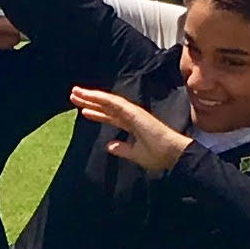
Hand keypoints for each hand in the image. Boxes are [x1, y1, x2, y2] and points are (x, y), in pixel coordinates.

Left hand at [72, 83, 191, 172]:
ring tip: (76, 92)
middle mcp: (132, 116)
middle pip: (107, 107)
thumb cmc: (160, 156)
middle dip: (90, 101)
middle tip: (74, 95)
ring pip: (108, 102)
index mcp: (133, 125)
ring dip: (92, 96)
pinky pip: (115, 104)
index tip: (84, 111)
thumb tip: (109, 146)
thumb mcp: (135, 155)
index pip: (111, 117)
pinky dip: (102, 99)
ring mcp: (134, 113)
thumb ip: (122, 149)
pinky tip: (90, 96)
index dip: (97, 113)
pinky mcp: (135, 113)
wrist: (175, 155)